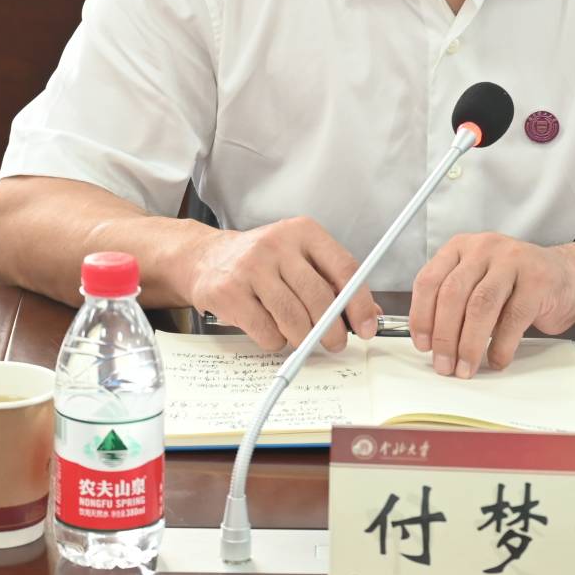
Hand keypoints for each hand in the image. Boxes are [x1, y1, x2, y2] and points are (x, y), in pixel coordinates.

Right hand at [187, 216, 378, 352]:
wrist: (206, 257)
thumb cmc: (262, 261)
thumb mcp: (300, 258)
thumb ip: (334, 282)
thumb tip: (368, 314)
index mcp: (303, 231)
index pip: (344, 267)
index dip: (359, 302)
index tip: (367, 327)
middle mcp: (278, 244)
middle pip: (319, 297)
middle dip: (332, 330)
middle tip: (335, 343)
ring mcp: (251, 267)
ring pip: (293, 318)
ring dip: (304, 338)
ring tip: (302, 338)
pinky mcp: (229, 292)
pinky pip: (267, 331)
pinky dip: (276, 341)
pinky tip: (273, 330)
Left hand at [408, 234, 574, 377]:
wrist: (567, 276)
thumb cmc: (515, 285)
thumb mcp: (478, 281)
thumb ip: (454, 302)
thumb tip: (431, 343)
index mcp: (461, 247)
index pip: (430, 280)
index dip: (422, 316)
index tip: (422, 345)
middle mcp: (484, 248)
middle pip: (453, 294)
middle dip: (444, 336)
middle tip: (444, 364)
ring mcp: (513, 260)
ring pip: (480, 306)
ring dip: (469, 344)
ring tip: (466, 368)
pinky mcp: (538, 280)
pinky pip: (512, 319)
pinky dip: (500, 346)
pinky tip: (496, 360)